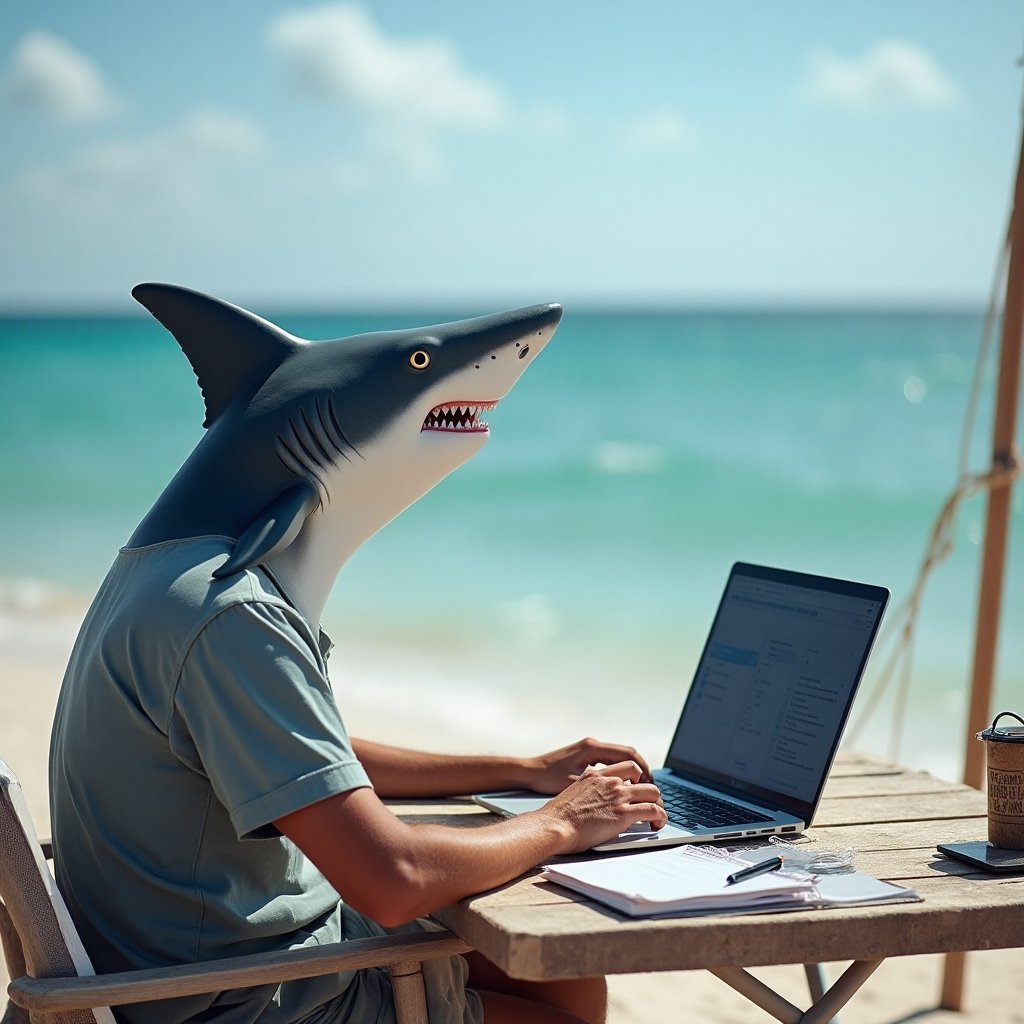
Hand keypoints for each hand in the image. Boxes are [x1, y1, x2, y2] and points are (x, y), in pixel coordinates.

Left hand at [523, 737, 654, 794]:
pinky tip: (621, 787)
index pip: (629, 755)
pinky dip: (620, 772)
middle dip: (642, 771)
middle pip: (628, 754)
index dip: (644, 770)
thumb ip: (600, 786)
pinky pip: (610, 761)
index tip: (652, 785)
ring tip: (640, 789)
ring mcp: (588, 749)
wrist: (528, 772)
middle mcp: (592, 745)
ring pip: (619, 757)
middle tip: (651, 788)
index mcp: (592, 749)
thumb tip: (624, 794)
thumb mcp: (575, 783)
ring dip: (632, 772)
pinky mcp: (584, 756)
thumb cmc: (547, 778)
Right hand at [537, 761, 666, 853]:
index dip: (636, 778)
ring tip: (658, 816)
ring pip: (652, 792)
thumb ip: (587, 790)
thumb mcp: (571, 791)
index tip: (638, 789)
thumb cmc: (558, 816)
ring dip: (659, 803)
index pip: (626, 767)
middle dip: (649, 791)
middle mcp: (610, 782)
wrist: (554, 825)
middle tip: (649, 804)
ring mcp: (618, 796)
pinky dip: (661, 816)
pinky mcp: (624, 813)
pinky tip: (659, 823)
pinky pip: (653, 810)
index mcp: (596, 775)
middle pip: (642, 778)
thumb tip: (593, 799)